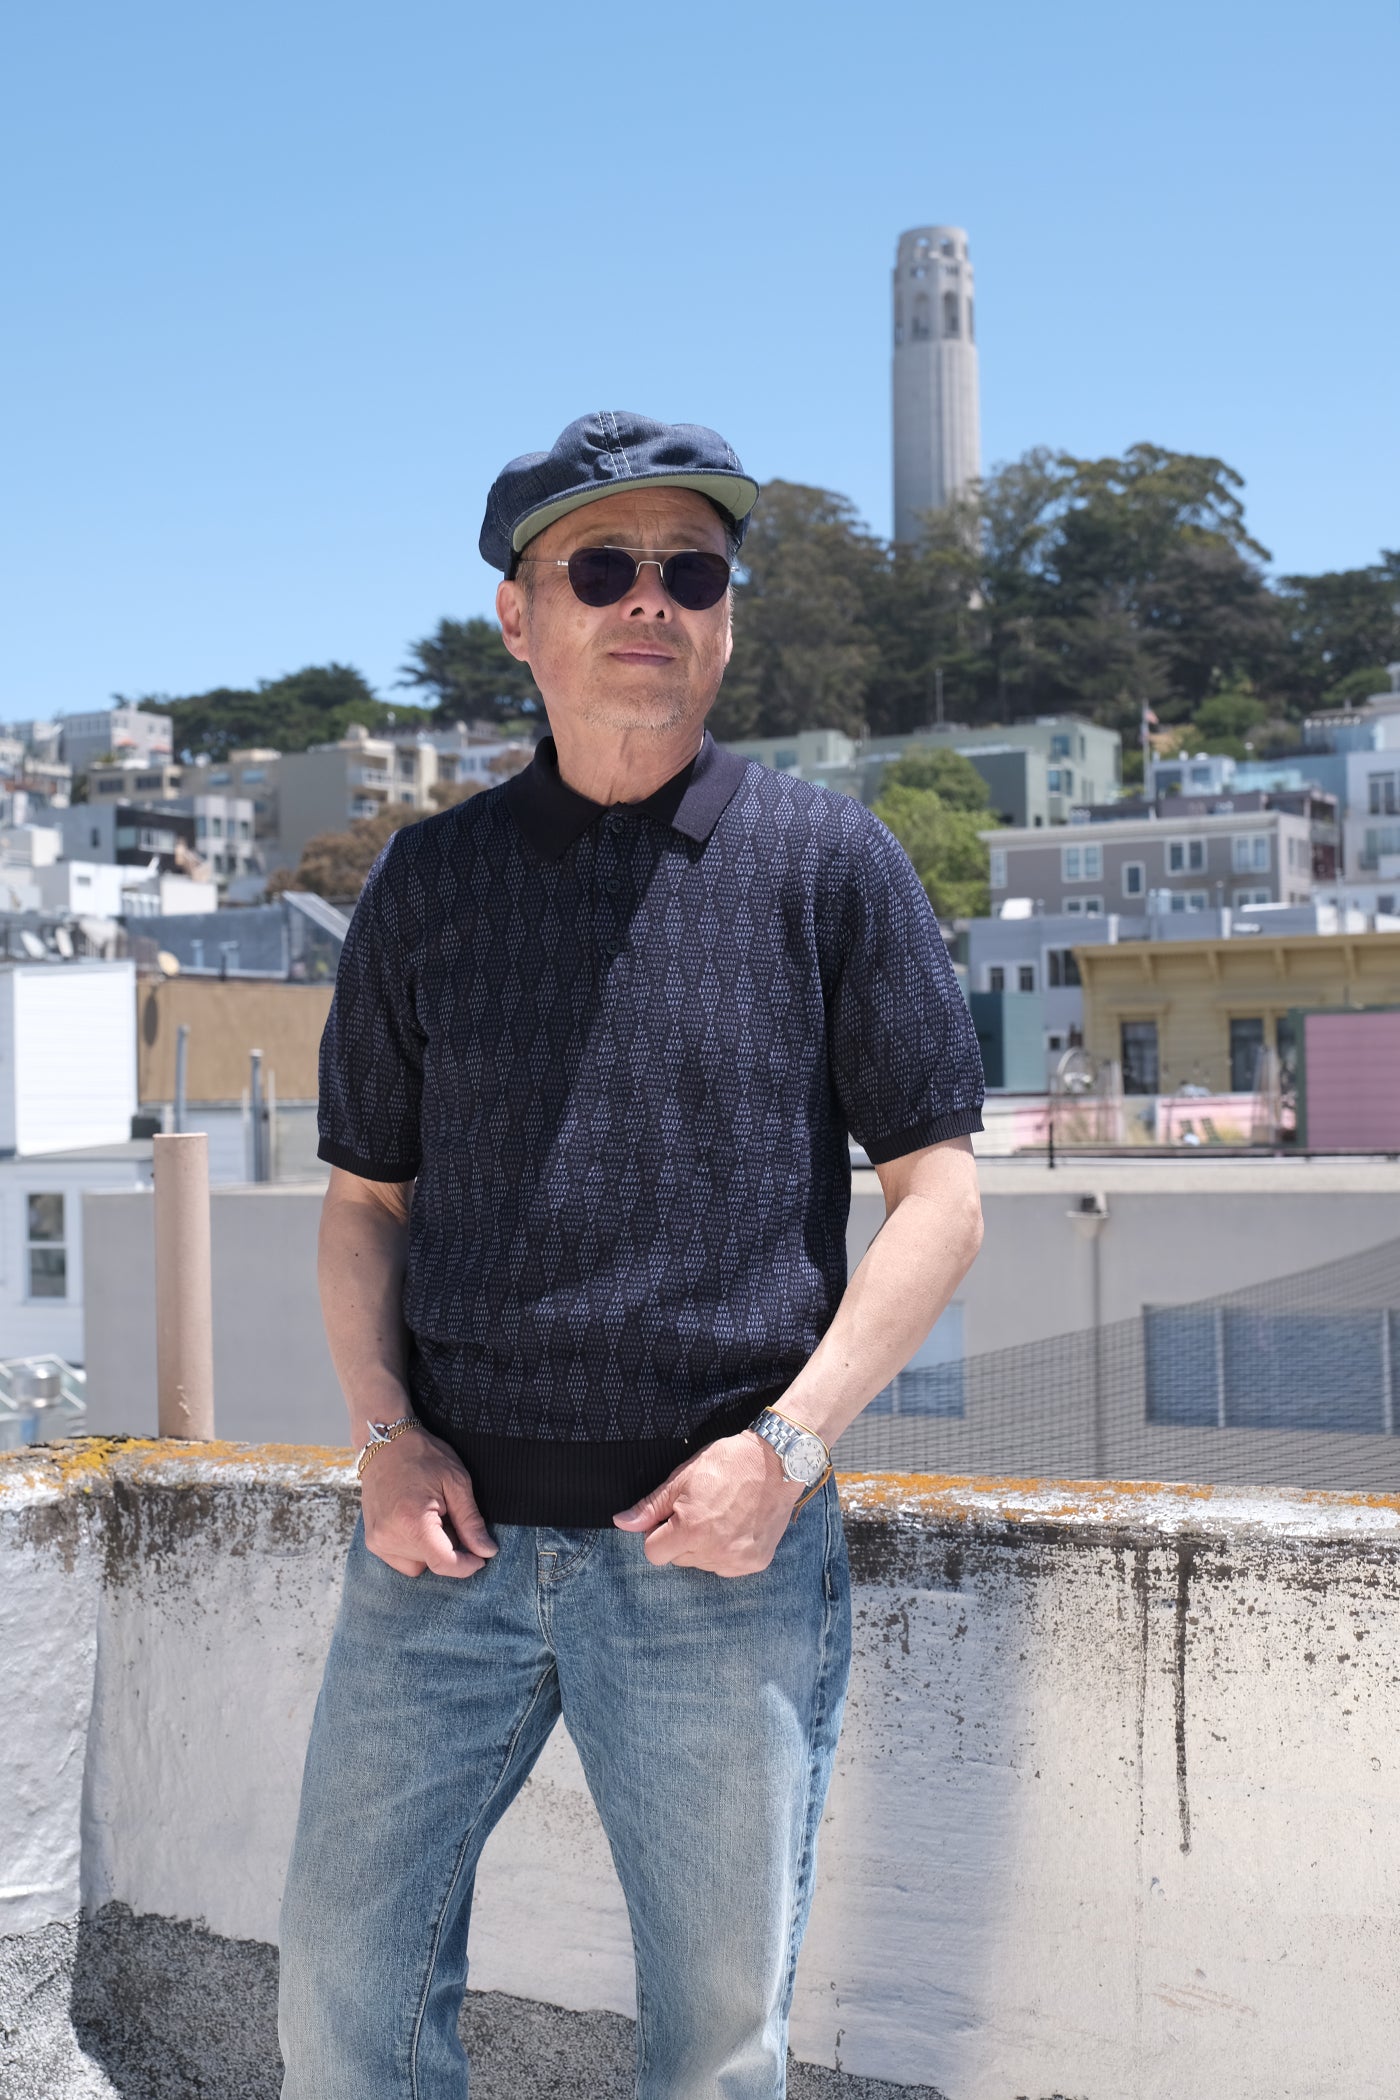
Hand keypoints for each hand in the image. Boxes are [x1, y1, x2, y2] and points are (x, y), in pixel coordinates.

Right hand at [360, 1426, 496, 1578]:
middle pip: (433, 1562)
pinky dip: (416, 1547)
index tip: (481, 1558)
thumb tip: (486, 1551)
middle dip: (449, 1546)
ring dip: (432, 1547)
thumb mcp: (457, 1482)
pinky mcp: (373, 1541)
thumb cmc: (423, 1457)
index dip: (467, 1565)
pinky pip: (402, 1560)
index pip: (444, 1563)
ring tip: (431, 1515)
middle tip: (449, 1514)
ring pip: (419, 1564)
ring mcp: (377, 1541)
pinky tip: (416, 1522)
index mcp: (413, 1522)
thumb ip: (471, 1521)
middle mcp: (389, 1536)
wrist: (385, 1443)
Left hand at [613, 1431, 802, 1576]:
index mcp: (691, 1530)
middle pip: (678, 1559)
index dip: (658, 1533)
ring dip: (705, 1546)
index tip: (672, 1516)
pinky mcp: (755, 1563)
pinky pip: (726, 1566)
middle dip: (682, 1538)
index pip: (654, 1553)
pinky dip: (727, 1551)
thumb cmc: (728, 1464)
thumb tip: (621, 1523)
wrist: (777, 1462)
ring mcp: (737, 1560)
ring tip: (722, 1515)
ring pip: (702, 1564)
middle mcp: (715, 1551)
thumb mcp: (682, 1478)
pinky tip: (737, 1526)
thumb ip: (650, 1507)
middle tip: (701, 1510)